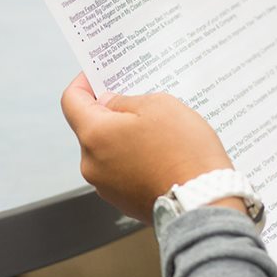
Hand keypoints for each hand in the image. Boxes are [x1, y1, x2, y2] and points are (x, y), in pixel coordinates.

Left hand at [60, 73, 233, 221]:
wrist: (204, 201)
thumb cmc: (184, 151)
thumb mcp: (159, 106)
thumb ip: (126, 100)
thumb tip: (111, 104)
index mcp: (95, 135)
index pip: (71, 101)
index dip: (84, 83)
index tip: (97, 75)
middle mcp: (92, 164)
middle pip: (92, 128)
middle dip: (113, 113)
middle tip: (142, 103)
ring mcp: (106, 186)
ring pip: (109, 150)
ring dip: (127, 138)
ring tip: (160, 134)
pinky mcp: (123, 201)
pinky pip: (123, 171)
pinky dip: (137, 159)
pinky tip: (162, 155)